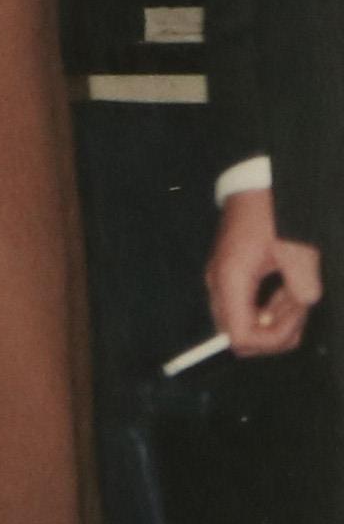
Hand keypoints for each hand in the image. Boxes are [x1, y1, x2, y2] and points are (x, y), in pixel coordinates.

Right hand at [206, 187, 322, 354]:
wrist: (253, 185)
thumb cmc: (271, 212)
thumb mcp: (297, 249)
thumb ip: (302, 286)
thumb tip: (304, 305)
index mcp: (230, 279)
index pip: (240, 336)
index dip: (273, 338)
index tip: (299, 315)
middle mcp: (219, 285)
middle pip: (239, 337)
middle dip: (275, 333)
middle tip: (301, 308)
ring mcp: (222, 282)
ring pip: (243, 326)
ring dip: (276, 322)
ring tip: (298, 297)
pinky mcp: (230, 278)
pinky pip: (246, 310)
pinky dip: (270, 311)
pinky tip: (288, 294)